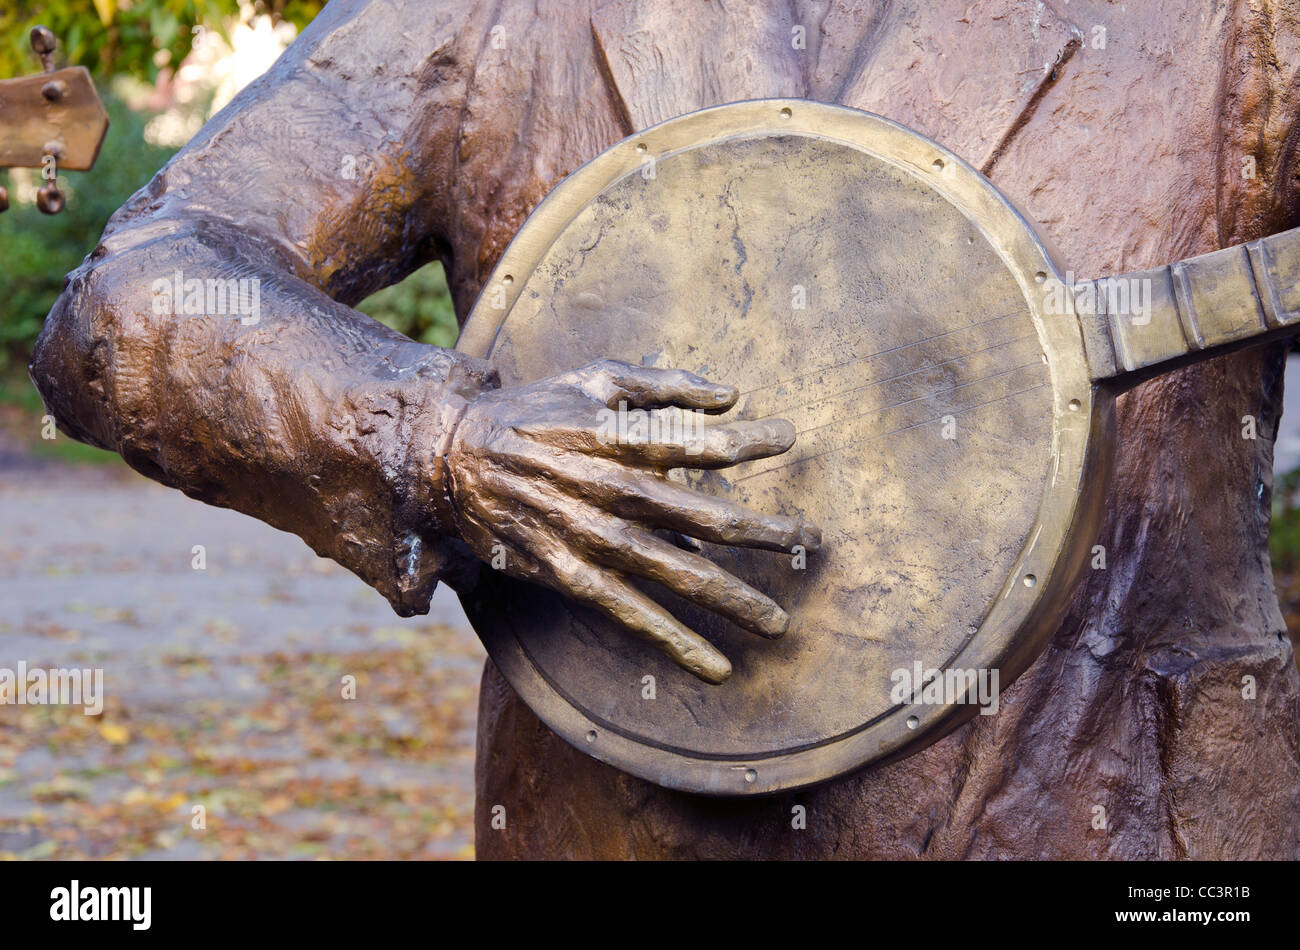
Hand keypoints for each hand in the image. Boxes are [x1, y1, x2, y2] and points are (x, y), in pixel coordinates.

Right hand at [442, 359, 819, 682]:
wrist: (453, 458)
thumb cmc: (535, 411)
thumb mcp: (594, 379)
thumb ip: (664, 383)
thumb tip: (733, 394)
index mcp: (619, 438)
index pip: (700, 442)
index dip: (750, 441)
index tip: (790, 438)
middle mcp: (612, 491)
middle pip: (705, 518)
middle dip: (765, 533)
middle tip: (812, 542)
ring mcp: (592, 538)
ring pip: (676, 574)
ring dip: (732, 600)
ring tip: (777, 622)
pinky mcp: (570, 575)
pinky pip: (631, 615)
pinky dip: (675, 642)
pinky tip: (716, 666)